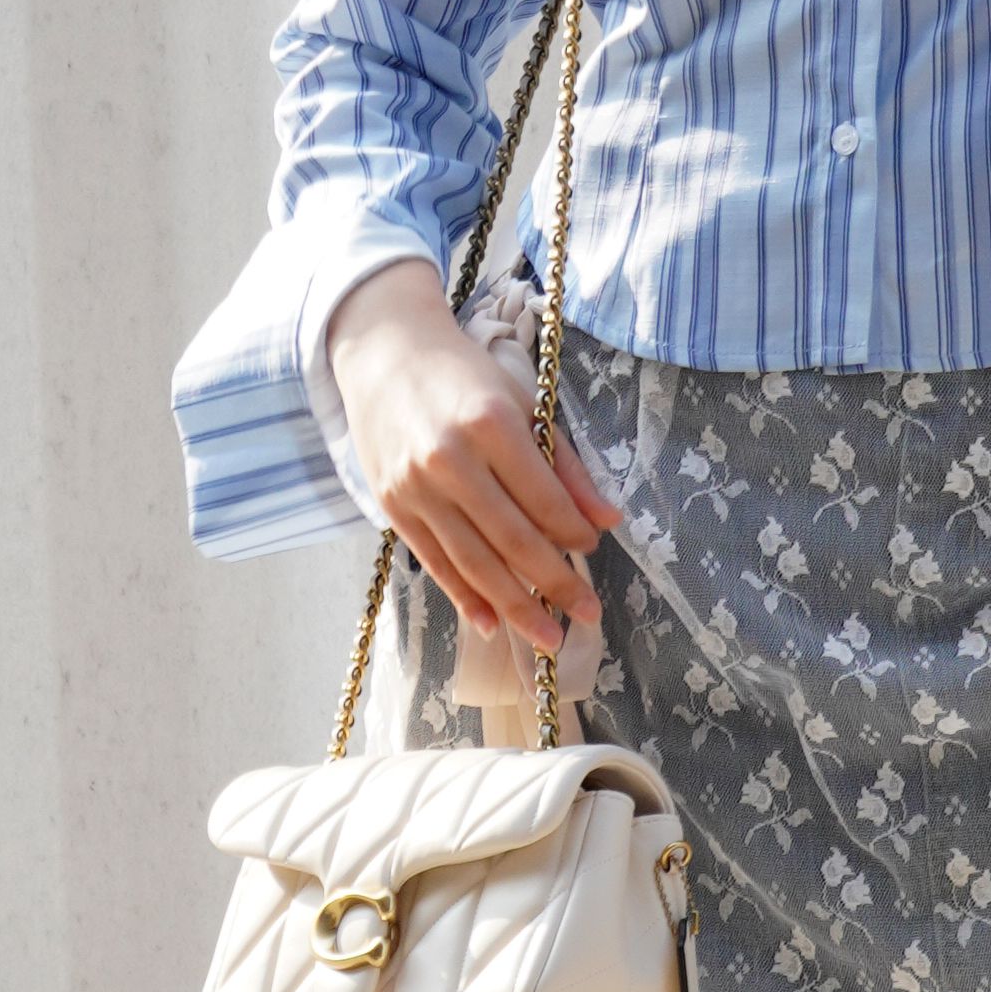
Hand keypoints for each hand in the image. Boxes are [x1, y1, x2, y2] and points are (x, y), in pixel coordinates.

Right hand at [321, 260, 620, 661]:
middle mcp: (450, 459)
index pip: (542, 498)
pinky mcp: (392, 506)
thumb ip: (564, 464)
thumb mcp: (522, 402)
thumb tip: (607, 521)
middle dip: (555, 583)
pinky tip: (491, 625)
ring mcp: (416, 487)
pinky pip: (434, 562)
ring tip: (549, 637)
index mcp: (490, 425)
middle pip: (511, 538)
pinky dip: (464, 597)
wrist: (384, 354)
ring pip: (472, 561)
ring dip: (514, 606)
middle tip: (588, 614)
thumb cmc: (463, 376)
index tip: (593, 551)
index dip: (573, 533)